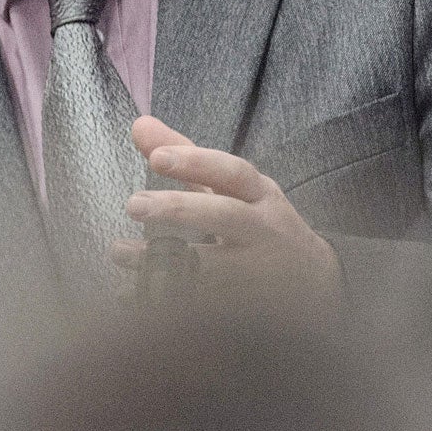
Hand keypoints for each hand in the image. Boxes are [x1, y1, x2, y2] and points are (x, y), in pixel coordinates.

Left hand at [117, 117, 342, 304]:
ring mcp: (255, 271)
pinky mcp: (244, 306)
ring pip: (208, 265)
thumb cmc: (261, 224)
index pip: (232, 173)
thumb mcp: (235, 187)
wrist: (312, 283)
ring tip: (119, 252)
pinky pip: (199, 304)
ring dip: (160, 260)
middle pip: (224, 216)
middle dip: (178, 209)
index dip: (196, 163)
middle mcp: (261, 229)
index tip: (157, 157)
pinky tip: (128, 294)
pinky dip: (161, 300)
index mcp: (260, 195)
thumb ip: (187, 157)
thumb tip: (139, 124)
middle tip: (133, 205)